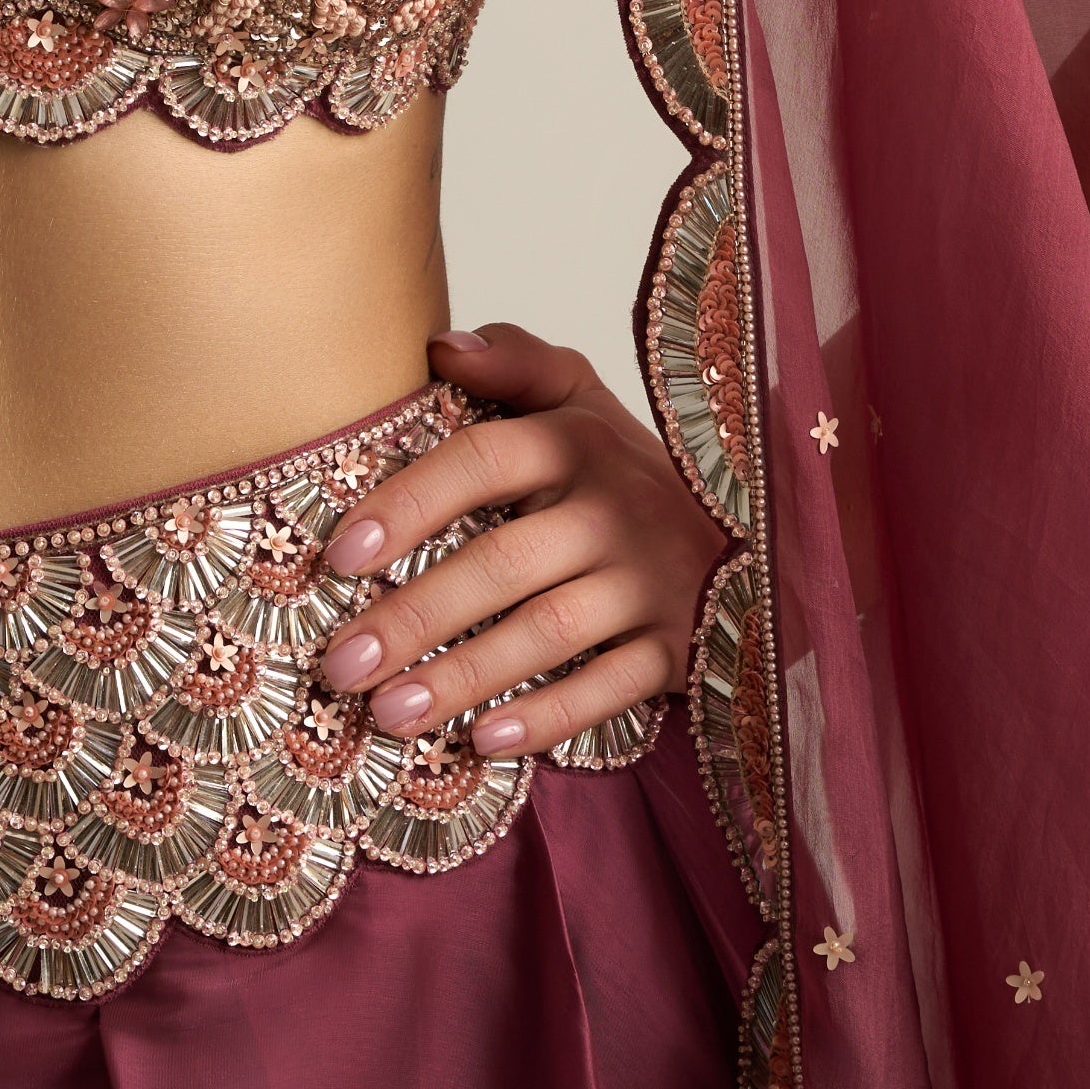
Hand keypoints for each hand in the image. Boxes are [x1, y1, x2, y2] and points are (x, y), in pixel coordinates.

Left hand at [315, 322, 723, 757]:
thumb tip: (438, 348)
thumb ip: (512, 361)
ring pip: (545, 633)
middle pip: (500, 563)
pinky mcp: (677, 645)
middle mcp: (613, 508)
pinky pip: (609, 689)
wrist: (750, 529)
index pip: (479, 462)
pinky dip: (547, 717)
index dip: (406, 504)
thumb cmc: (623, 469)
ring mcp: (649, 581)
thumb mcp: (578, 396)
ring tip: (390, 714)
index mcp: (576, 440)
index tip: (340, 556)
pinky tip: (484, 740)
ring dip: (463, 676)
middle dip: (413, 617)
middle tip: (341, 665)